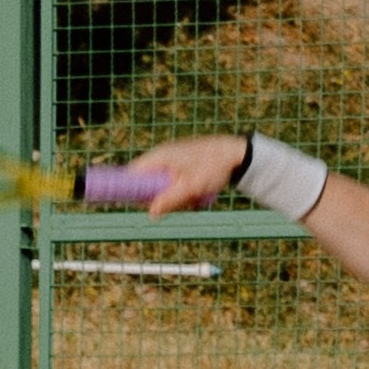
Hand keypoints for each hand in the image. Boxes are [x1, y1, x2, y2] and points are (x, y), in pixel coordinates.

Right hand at [124, 134, 250, 215]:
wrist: (236, 154)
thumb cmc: (212, 167)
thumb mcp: (190, 188)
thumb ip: (169, 201)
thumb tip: (151, 214)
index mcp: (160, 157)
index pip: (133, 172)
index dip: (132, 189)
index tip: (140, 203)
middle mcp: (163, 156)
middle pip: (149, 183)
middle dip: (162, 197)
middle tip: (180, 202)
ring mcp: (174, 160)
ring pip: (165, 186)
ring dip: (177, 196)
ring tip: (195, 197)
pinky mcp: (183, 165)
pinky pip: (176, 183)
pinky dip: (186, 191)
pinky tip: (200, 194)